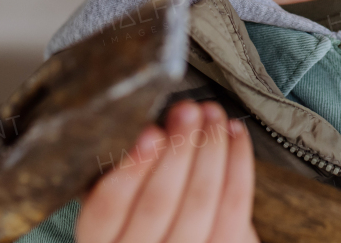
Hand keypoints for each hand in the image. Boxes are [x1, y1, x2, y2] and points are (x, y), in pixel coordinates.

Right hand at [76, 100, 258, 242]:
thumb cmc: (140, 209)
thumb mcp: (117, 196)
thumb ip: (124, 170)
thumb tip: (151, 130)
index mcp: (101, 239)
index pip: (107, 208)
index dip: (131, 168)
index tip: (150, 132)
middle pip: (159, 202)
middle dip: (178, 147)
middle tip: (188, 110)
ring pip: (199, 203)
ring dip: (210, 150)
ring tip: (213, 116)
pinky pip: (234, 209)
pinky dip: (238, 166)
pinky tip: (235, 135)